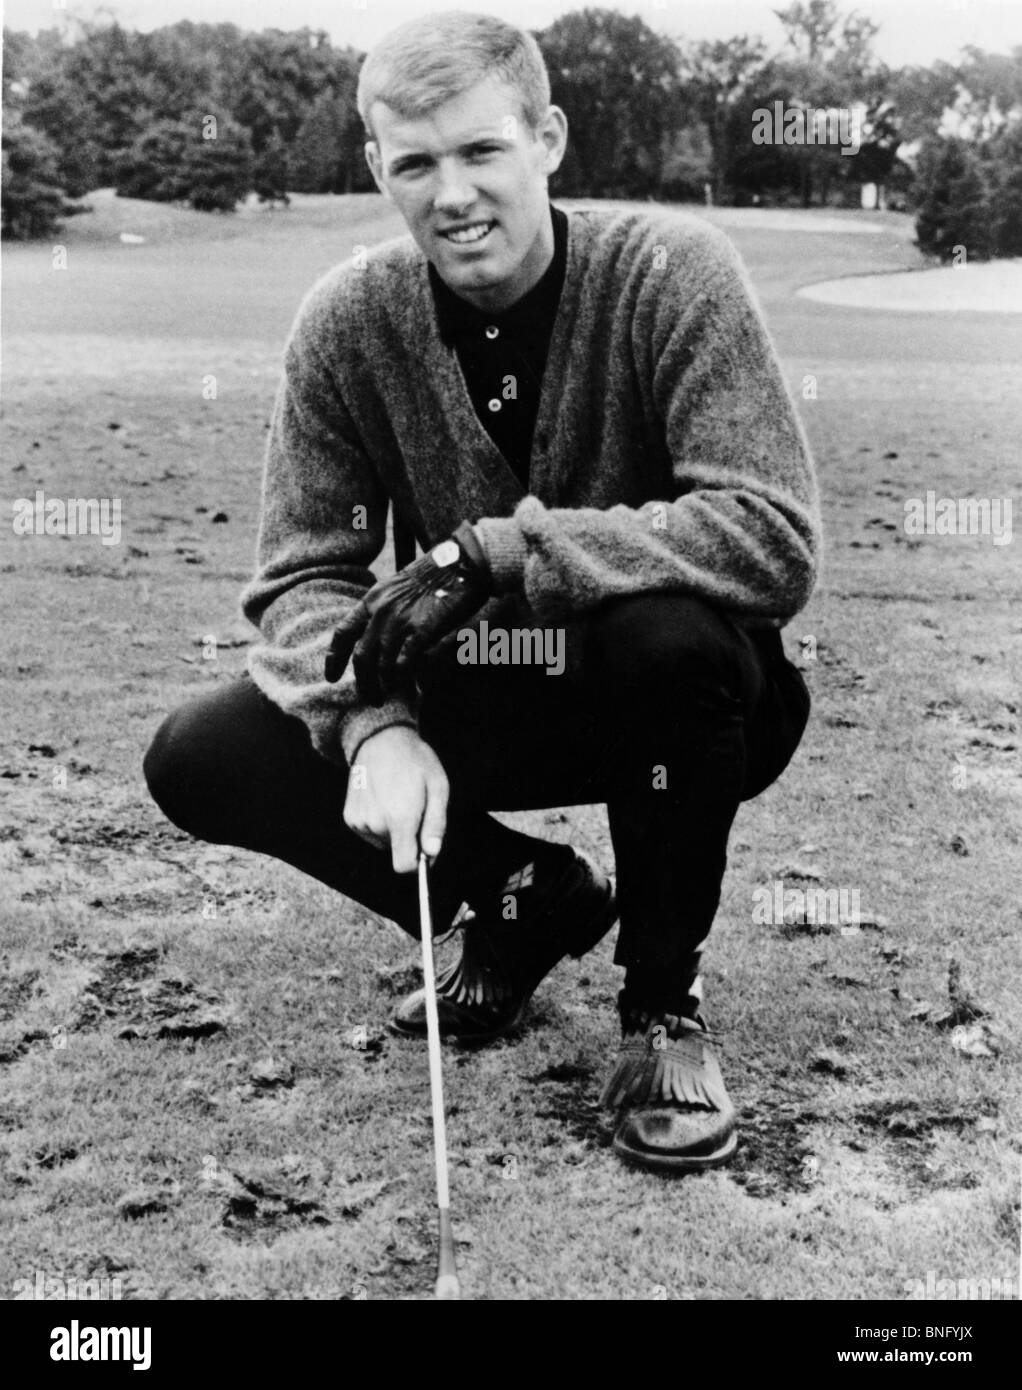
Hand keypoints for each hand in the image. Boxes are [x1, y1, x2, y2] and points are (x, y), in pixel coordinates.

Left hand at [325, 521, 490, 703]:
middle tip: (371, 698)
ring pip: (382, 664)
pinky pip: (406, 661)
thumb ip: (383, 610)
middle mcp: (381, 611)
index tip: (331, 678)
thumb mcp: (396, 587)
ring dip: (384, 685)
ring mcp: (401, 620)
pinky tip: (410, 685)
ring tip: (388, 696)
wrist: (459, 562)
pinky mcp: (423, 629)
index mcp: (372, 600)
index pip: (344, 633)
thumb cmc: (432, 575)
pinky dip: (405, 676)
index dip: (334, 659)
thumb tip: (376, 638)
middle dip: (363, 683)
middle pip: (362, 658)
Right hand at [343, 725, 448, 874]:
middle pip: (397, 851)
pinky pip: (370, 833)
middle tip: (415, 808)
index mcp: (400, 818)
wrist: (380, 739)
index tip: (426, 849)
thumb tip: (432, 853)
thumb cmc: (415, 761)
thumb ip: (436, 824)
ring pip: (383, 842)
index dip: (418, 863)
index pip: (404, 865)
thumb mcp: (438, 787)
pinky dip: (379, 823)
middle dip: (409, 838)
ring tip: (398, 799)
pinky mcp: (350, 817)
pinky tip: (383, 799)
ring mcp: (359, 821)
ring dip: (393, 829)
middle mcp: (376, 823)